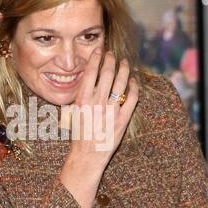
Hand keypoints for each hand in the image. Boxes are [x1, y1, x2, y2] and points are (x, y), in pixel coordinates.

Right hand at [59, 48, 138, 207]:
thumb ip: (81, 96)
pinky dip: (134, 88)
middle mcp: (97, 103)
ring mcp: (111, 111)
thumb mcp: (74, 113)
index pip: (91, 72)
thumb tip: (88, 80)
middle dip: (110, 60)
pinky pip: (132, 99)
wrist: (87, 156)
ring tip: (124, 63)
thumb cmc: (79, 135)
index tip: (99, 51)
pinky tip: (133, 82)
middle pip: (107, 74)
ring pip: (121, 83)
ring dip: (124, 70)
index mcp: (82, 100)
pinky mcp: (123, 120)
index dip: (96, 58)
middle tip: (112, 54)